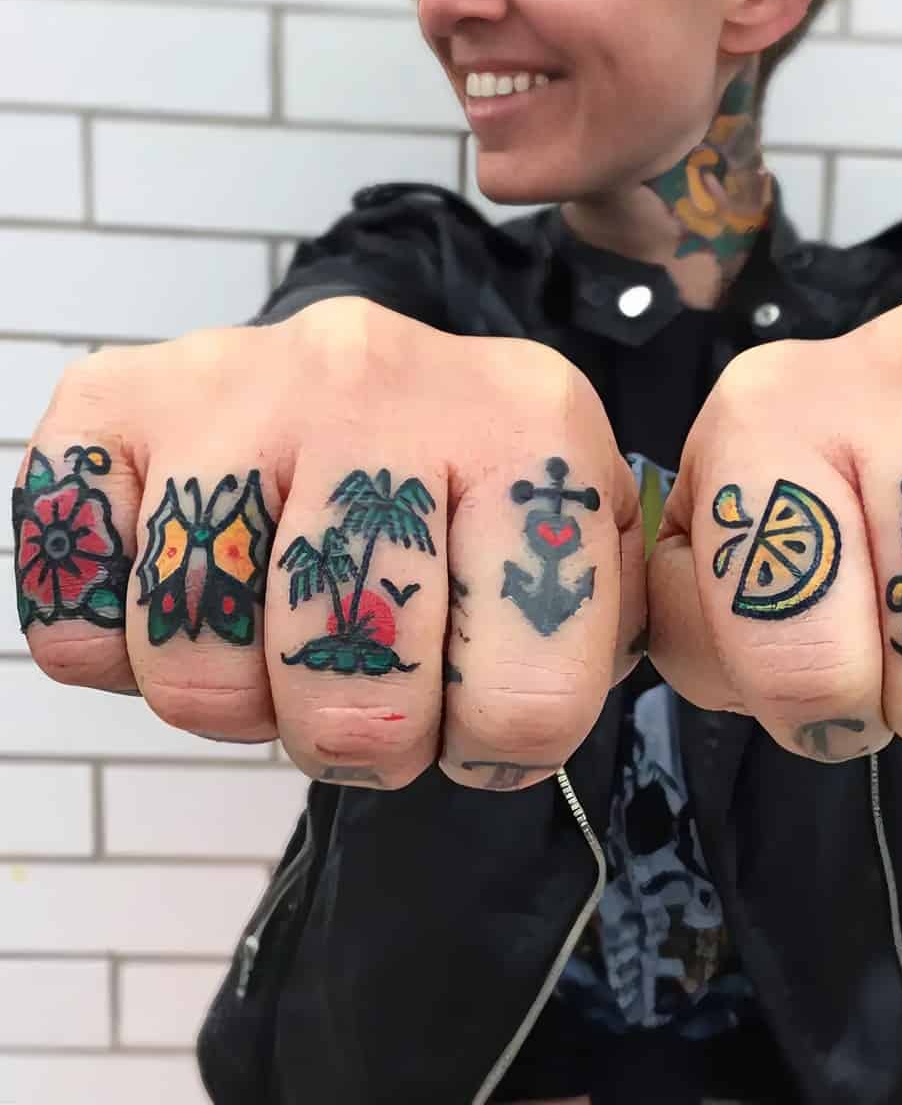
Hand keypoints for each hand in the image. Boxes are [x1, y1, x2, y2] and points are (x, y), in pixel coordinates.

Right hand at [12, 298, 643, 790]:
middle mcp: (380, 374)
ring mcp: (237, 378)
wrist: (366, 376)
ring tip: (281, 644)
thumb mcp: (582, 539)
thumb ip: (603, 626)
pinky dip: (120, 656)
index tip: (475, 709)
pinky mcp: (117, 399)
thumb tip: (546, 713)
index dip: (495, 748)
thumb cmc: (477, 485)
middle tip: (373, 696)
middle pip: (356, 697)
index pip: (527, 699)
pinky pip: (78, 614)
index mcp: (532, 419)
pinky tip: (185, 601)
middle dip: (367, 743)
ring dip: (244, 705)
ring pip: (203, 673)